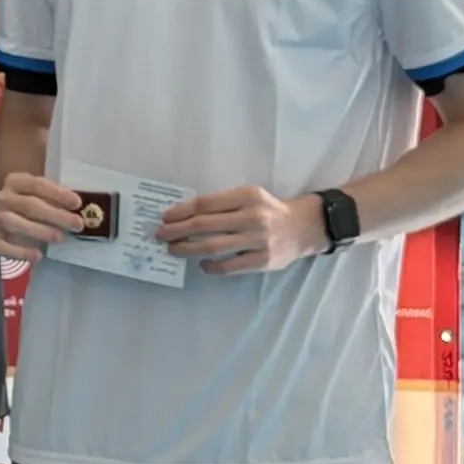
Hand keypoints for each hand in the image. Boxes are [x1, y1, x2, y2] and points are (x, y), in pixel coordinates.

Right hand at [0, 173, 85, 262]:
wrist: (10, 224)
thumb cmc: (33, 207)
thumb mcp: (44, 198)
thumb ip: (57, 200)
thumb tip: (77, 207)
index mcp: (15, 181)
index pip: (36, 184)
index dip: (57, 193)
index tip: (77, 203)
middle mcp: (2, 198)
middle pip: (28, 205)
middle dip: (55, 215)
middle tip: (77, 224)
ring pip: (13, 222)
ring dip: (38, 230)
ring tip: (59, 237)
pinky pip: (2, 246)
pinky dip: (19, 252)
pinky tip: (37, 256)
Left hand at [157, 187, 326, 276]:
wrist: (303, 227)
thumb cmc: (268, 210)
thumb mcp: (249, 196)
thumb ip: (223, 204)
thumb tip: (184, 215)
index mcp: (247, 196)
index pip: (206, 204)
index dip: (181, 211)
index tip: (165, 217)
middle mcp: (253, 217)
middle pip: (205, 225)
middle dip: (177, 230)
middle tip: (160, 235)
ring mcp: (259, 240)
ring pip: (214, 246)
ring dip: (188, 249)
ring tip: (173, 249)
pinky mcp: (263, 261)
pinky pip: (230, 266)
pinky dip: (211, 266)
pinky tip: (201, 264)